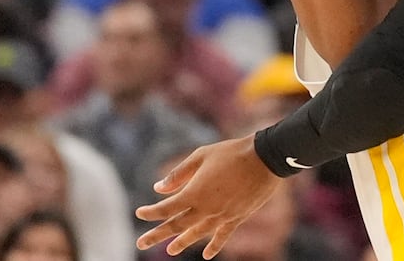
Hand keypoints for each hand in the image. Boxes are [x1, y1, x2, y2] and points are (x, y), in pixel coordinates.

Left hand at [136, 137, 278, 256]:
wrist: (264, 159)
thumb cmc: (231, 153)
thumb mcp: (201, 156)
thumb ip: (179, 173)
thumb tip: (159, 187)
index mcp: (194, 192)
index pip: (166, 208)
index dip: (151, 212)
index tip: (140, 213)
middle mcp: (205, 209)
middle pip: (176, 225)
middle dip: (157, 235)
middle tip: (141, 243)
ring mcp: (221, 216)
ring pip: (197, 234)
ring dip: (182, 242)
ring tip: (170, 250)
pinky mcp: (236, 218)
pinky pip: (222, 236)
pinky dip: (214, 246)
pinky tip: (208, 255)